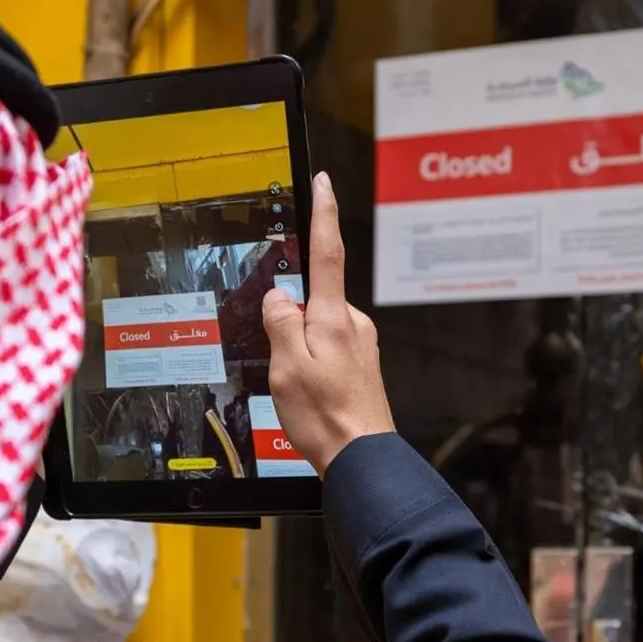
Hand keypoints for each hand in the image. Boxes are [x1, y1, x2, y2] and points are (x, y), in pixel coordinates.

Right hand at [263, 172, 393, 476]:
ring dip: (299, 351)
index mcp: (333, 318)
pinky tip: (309, 397)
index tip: (324, 182)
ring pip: (317, 329)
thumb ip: (280, 324)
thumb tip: (279, 296)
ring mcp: (361, 345)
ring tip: (298, 393)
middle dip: (290, 322)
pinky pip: (326, 350)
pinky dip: (311, 365)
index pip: (327, 253)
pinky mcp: (361, 365)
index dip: (324, 213)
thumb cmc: (326, 418)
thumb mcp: (287, 368)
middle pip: (312, 301)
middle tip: (282, 365)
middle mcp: (353, 324)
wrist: (363, 458)